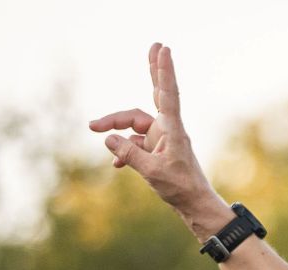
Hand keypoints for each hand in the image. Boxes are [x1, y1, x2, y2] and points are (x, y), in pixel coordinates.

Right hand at [88, 42, 223, 229]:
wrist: (194, 206)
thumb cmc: (179, 188)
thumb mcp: (151, 172)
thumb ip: (129, 154)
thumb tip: (108, 139)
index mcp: (171, 129)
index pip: (166, 94)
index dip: (163, 71)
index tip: (163, 50)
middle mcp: (167, 129)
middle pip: (156, 94)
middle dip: (153, 71)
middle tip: (154, 45)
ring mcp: (162, 139)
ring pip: (134, 124)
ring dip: (115, 127)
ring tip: (93, 128)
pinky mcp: (157, 150)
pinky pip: (135, 144)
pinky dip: (124, 150)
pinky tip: (115, 163)